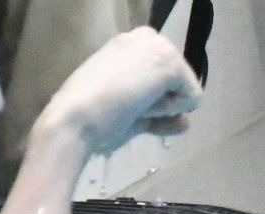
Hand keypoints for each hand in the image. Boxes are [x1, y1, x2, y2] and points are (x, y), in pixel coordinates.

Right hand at [36, 28, 203, 156]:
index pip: (160, 76)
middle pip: (176, 81)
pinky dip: (170, 111)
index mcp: (129, 46)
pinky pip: (192, 98)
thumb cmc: (90, 119)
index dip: (152, 100)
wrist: (72, 120)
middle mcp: (145, 38)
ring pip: (184, 88)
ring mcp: (159, 46)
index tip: (125, 108)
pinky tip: (141, 106)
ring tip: (130, 106)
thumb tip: (186, 123)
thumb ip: (158, 115)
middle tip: (125, 108)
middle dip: (159, 103)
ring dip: (163, 107)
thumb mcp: (129, 117)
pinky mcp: (169, 61)